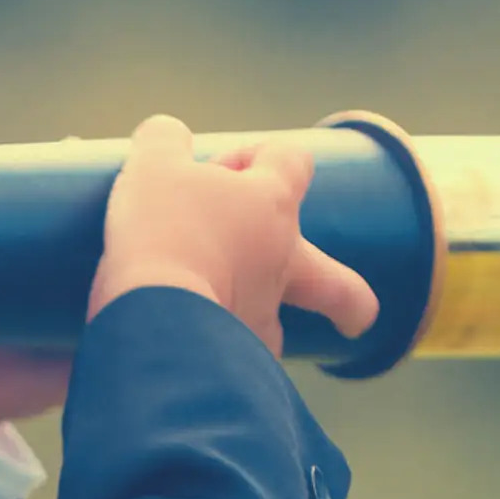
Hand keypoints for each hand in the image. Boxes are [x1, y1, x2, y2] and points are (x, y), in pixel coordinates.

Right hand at [84, 114, 378, 353]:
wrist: (155, 312)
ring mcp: (265, 314)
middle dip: (345, 297)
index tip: (216, 169)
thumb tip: (165, 134)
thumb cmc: (161, 229)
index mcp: (272, 203)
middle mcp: (283, 260)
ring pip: (280, 328)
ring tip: (225, 324)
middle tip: (347, 315)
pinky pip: (239, 363)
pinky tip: (193, 356)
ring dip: (261, 321)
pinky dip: (221, 359)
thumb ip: (162, 142)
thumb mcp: (152, 166)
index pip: (293, 160)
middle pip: (338, 281)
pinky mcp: (238, 361)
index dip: (259, 156)